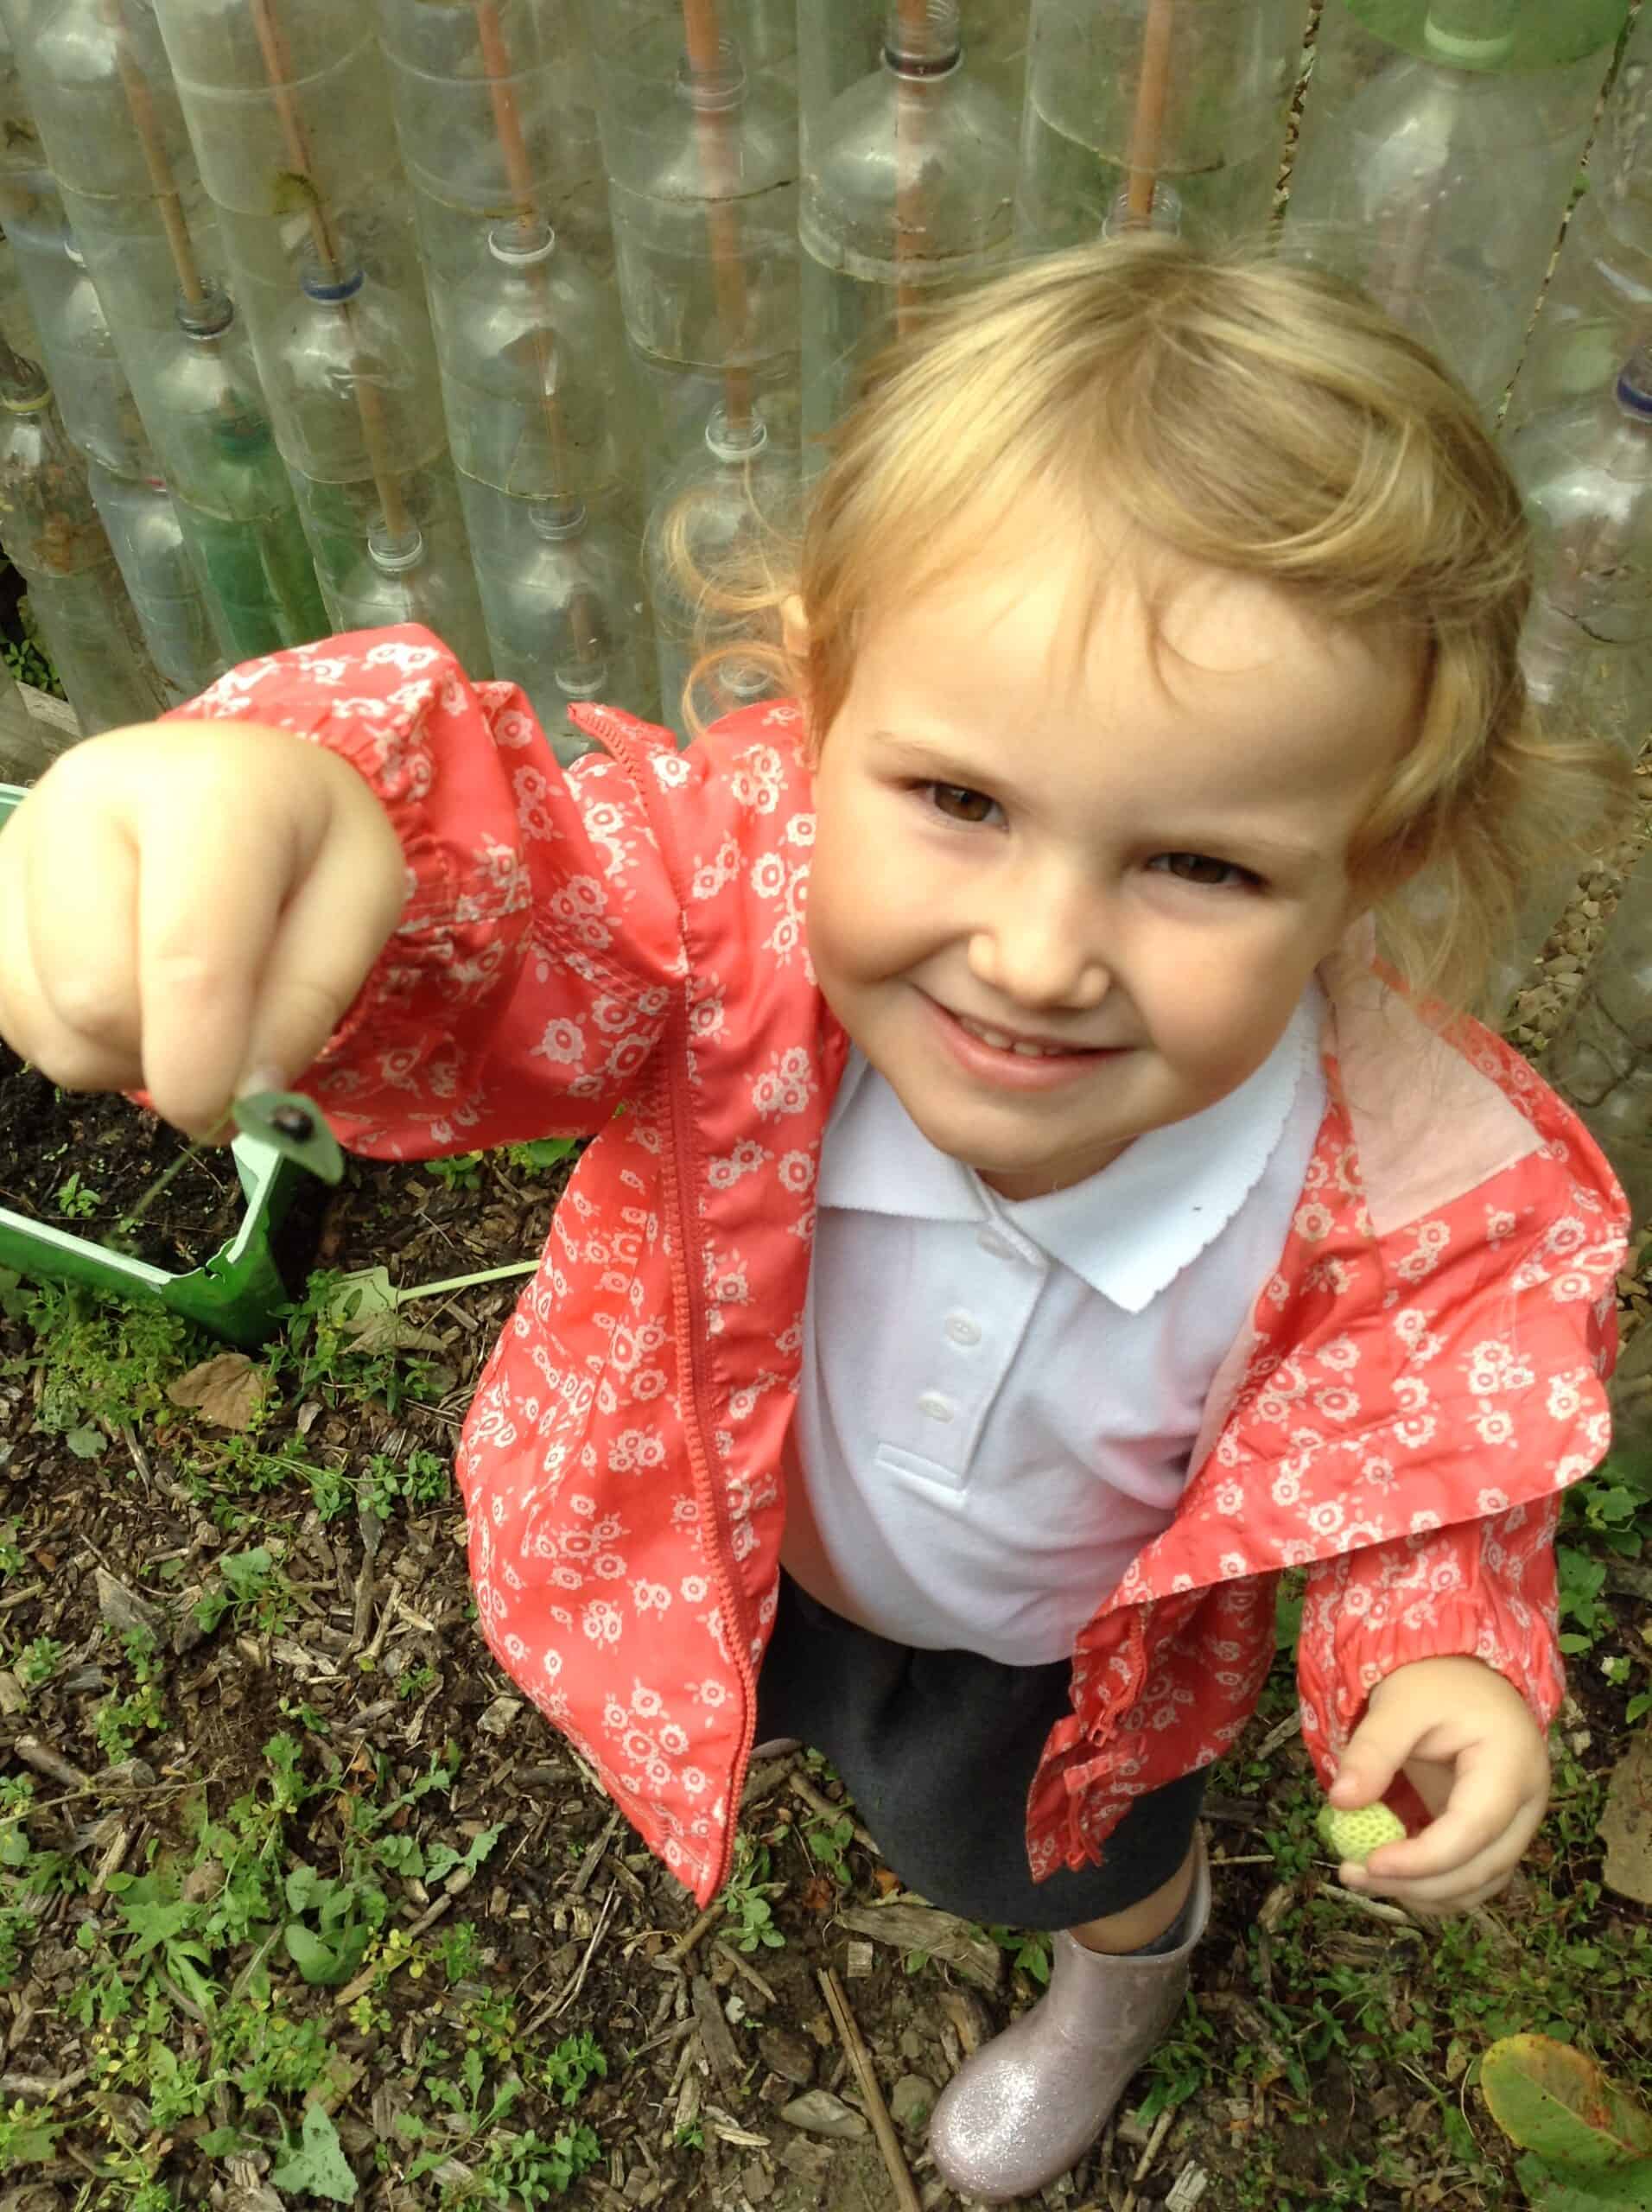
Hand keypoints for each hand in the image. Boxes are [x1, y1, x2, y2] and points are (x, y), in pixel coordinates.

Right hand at [0, 721, 405, 1136]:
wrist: (232, 778)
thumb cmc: (307, 841)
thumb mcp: (362, 900)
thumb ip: (309, 997)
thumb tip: (246, 1096)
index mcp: (206, 793)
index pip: (187, 955)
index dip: (201, 1060)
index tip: (224, 1116)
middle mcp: (90, 798)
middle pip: (96, 995)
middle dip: (168, 1058)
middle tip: (229, 1048)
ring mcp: (22, 842)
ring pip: (48, 1019)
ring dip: (126, 1058)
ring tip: (185, 1014)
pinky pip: (18, 1019)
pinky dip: (84, 1045)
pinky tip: (136, 1002)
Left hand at [1326, 1655, 1549, 1914]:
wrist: (1465, 1675)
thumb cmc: (1436, 1683)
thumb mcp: (1400, 1702)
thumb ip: (1373, 1750)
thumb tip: (1341, 1803)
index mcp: (1511, 1765)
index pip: (1473, 1829)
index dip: (1424, 1858)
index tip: (1370, 1863)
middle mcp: (1527, 1804)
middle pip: (1482, 1868)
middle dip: (1418, 1885)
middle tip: (1352, 1875)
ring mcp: (1516, 1823)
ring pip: (1481, 1882)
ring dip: (1425, 1893)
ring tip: (1361, 1877)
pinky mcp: (1496, 1833)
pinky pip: (1473, 1874)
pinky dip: (1434, 1886)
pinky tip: (1391, 1876)